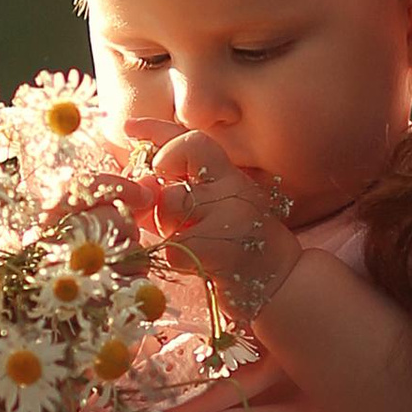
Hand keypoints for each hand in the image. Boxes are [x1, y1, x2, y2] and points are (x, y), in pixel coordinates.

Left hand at [145, 132, 302, 318]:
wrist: (282, 286)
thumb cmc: (242, 248)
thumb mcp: (217, 209)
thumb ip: (182, 191)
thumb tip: (140, 181)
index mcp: (231, 175)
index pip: (190, 139)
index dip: (157, 130)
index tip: (129, 126)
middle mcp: (233, 187)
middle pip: (172, 165)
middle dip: (160, 192)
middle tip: (176, 218)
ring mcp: (229, 216)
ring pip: (168, 204)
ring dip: (168, 228)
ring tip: (195, 243)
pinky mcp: (221, 249)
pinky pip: (172, 246)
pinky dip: (177, 259)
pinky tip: (200, 265)